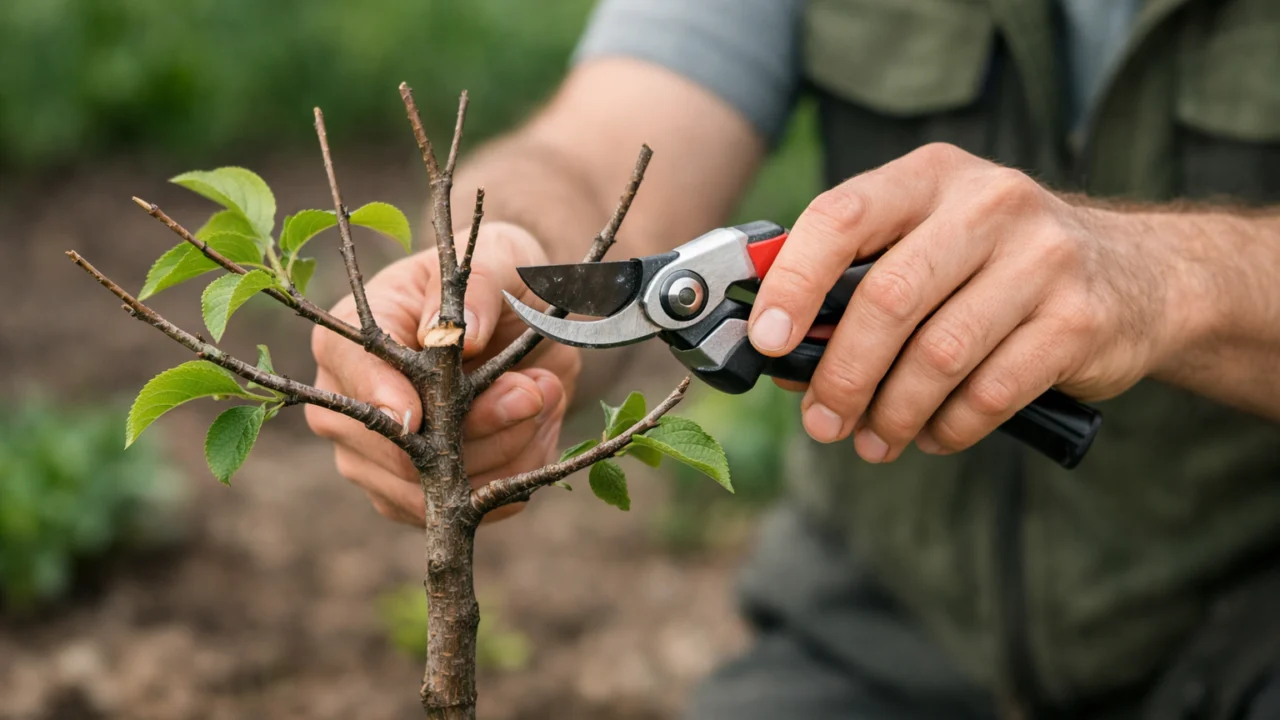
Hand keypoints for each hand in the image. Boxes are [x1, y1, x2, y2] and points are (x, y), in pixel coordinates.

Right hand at [306, 222, 579, 523]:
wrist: (524, 320)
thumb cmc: (496, 280)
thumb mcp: (496, 263)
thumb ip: (477, 290)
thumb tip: (462, 335)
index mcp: (348, 339)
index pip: (347, 375)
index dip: (379, 399)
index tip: (418, 414)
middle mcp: (350, 408)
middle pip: (395, 451)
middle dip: (477, 427)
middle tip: (534, 390)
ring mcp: (378, 461)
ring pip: (439, 488)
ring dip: (508, 445)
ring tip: (541, 392)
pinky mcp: (420, 496)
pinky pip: (474, 506)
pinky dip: (519, 471)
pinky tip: (537, 424)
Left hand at [749, 144, 1177, 461]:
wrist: (1138, 275)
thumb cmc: (997, 266)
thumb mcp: (928, 243)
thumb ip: (857, 283)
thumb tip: (781, 353)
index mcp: (931, 176)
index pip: (841, 216)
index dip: (792, 283)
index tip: (766, 342)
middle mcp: (989, 204)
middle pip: (887, 299)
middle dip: (842, 375)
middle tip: (822, 422)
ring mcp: (1042, 257)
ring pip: (938, 355)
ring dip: (893, 413)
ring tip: (876, 439)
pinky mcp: (1079, 318)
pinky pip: (990, 392)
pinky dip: (949, 427)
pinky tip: (934, 435)